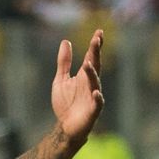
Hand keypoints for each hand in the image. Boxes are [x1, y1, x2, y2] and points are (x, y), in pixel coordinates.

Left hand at [51, 29, 103, 143]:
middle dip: (95, 53)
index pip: (91, 57)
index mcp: (84, 76)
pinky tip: (96, 92)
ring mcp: (93, 96)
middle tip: (97, 39)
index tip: (98, 32)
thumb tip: (65, 42)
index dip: (94, 45)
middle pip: (95, 66)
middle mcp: (91, 84)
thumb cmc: (66, 103)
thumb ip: (64, 62)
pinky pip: (97, 103)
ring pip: (94, 83)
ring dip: (92, 73)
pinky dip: (97, 98)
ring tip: (87, 63)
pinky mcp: (92, 110)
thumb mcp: (61, 79)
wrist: (66, 126)